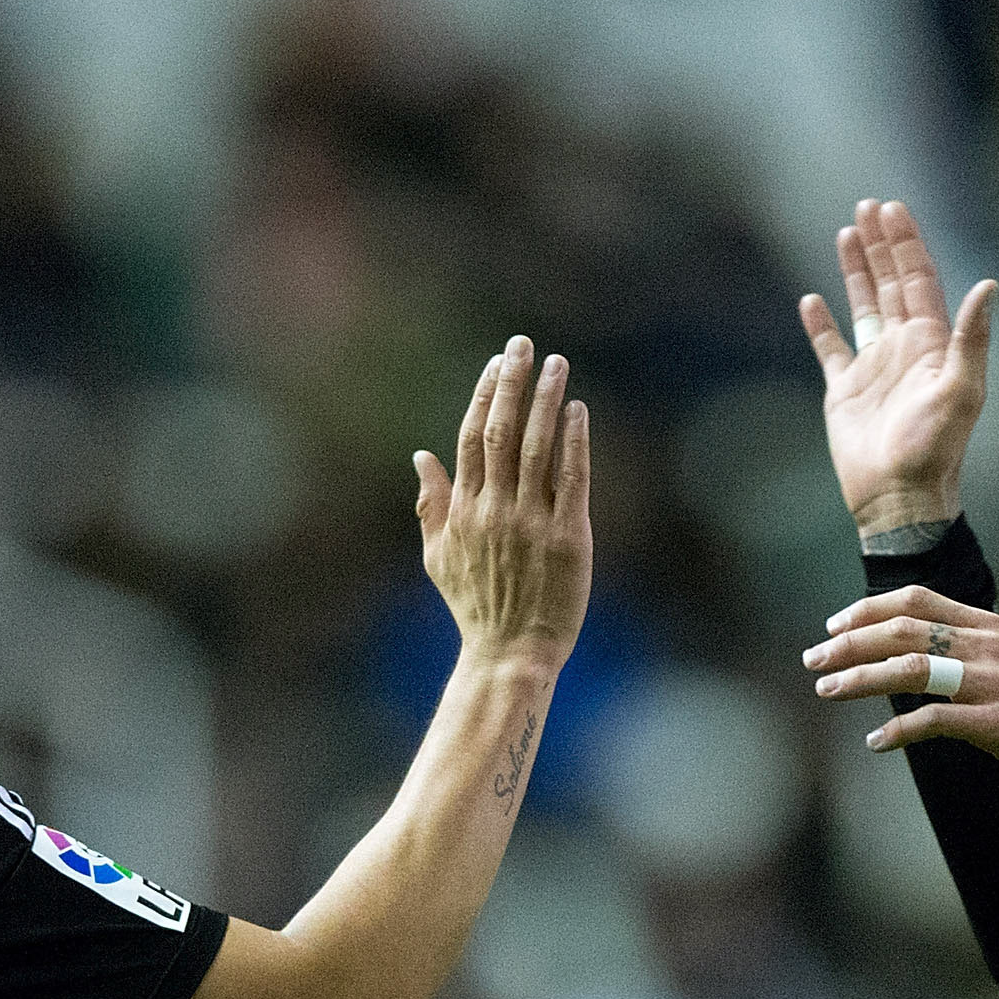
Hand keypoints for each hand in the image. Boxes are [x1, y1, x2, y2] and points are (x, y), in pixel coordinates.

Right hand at [414, 336, 592, 666]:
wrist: (510, 652)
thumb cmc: (476, 607)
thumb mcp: (439, 557)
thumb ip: (431, 504)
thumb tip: (420, 457)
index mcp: (464, 510)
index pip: (470, 438)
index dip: (485, 395)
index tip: (498, 364)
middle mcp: (494, 510)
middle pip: (501, 431)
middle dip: (513, 383)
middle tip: (524, 345)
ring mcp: (531, 523)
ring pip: (537, 447)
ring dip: (546, 400)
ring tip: (557, 364)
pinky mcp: (568, 538)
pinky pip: (571, 479)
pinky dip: (574, 442)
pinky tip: (577, 411)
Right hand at [798, 200, 997, 536]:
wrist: (899, 496)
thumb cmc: (935, 447)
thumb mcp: (962, 390)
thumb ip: (973, 338)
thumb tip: (989, 284)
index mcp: (931, 342)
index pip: (919, 280)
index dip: (907, 244)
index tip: (892, 210)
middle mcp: (903, 347)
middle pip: (891, 283)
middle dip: (881, 244)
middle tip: (868, 206)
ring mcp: (873, 367)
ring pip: (863, 306)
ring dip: (855, 271)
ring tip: (845, 234)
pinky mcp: (846, 391)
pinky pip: (831, 349)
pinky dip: (821, 325)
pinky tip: (811, 301)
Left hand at [803, 584, 998, 791]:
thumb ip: (964, 648)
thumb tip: (907, 651)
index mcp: (987, 626)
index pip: (917, 600)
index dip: (869, 610)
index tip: (834, 627)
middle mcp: (987, 645)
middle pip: (903, 631)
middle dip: (850, 644)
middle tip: (813, 660)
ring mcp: (992, 682)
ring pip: (910, 669)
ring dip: (860, 679)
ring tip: (826, 690)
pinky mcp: (997, 722)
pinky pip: (934, 721)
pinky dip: (898, 731)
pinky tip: (875, 743)